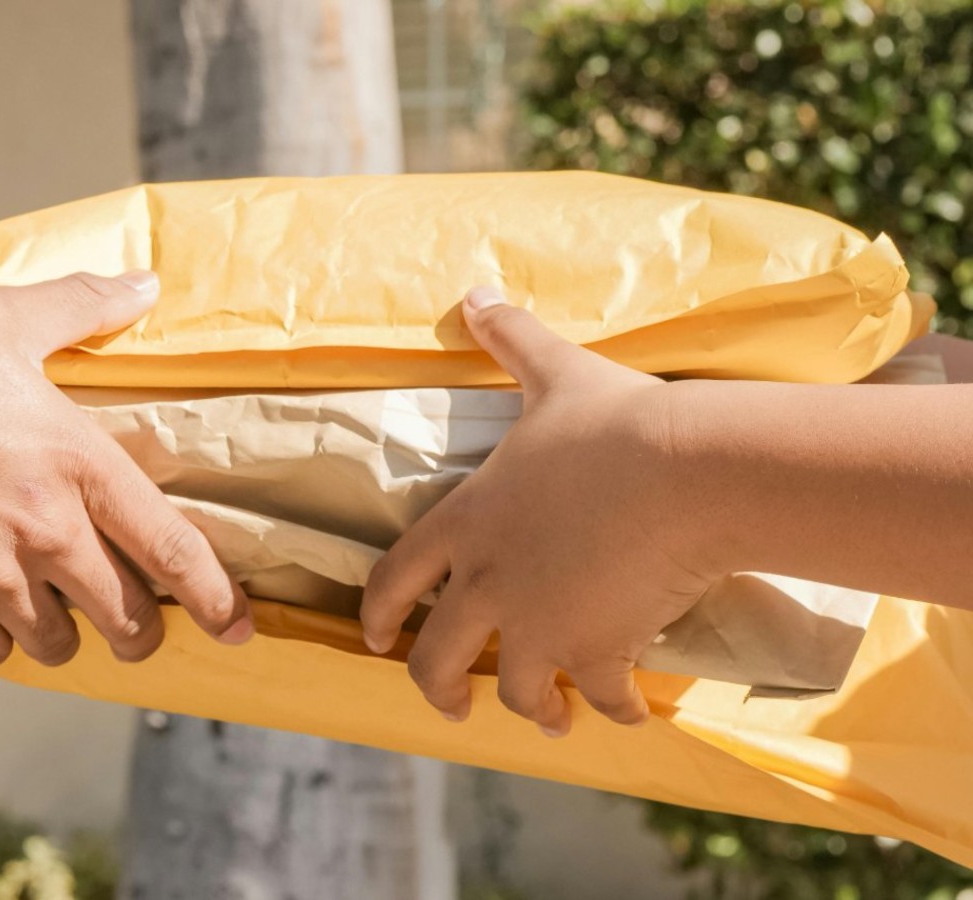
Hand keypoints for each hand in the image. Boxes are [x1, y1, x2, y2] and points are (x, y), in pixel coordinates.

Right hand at [0, 272, 252, 667]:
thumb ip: (82, 306)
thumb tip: (144, 284)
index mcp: (77, 464)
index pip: (172, 548)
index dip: (214, 597)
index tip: (236, 627)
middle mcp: (46, 530)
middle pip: (127, 615)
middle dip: (142, 630)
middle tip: (138, 625)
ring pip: (61, 644)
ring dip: (69, 634)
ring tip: (57, 609)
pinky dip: (1, 642)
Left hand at [361, 286, 714, 731]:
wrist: (684, 471)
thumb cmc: (612, 422)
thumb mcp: (552, 372)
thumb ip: (508, 337)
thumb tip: (478, 290)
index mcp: (466, 525)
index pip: (396, 580)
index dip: (378, 614)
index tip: (374, 640)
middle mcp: (489, 585)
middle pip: (437, 659)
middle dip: (437, 689)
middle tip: (449, 705)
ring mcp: (541, 625)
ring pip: (516, 690)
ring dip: (531, 707)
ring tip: (549, 716)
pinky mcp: (598, 650)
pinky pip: (600, 696)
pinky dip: (613, 709)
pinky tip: (626, 711)